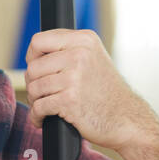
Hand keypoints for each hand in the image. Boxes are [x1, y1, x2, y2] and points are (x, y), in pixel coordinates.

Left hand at [24, 28, 157, 153]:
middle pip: (33, 67)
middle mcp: (79, 54)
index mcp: (83, 40)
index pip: (38, 41)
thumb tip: (32, 55)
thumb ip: (66, 51)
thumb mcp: (92, 58)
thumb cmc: (105, 91)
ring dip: (36, 101)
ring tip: (48, 106)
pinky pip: (38, 107)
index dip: (32, 57)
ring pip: (33, 88)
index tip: (39, 70)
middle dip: (33, 84)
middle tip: (44, 94)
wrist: (126, 118)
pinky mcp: (69, 99)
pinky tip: (44, 119)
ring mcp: (74, 77)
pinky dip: (37, 117)